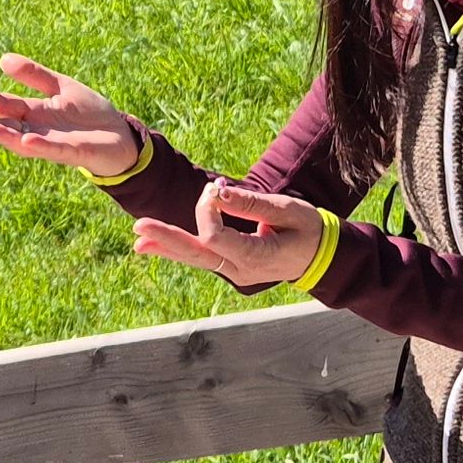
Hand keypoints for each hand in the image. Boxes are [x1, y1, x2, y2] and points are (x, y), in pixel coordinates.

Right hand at [0, 55, 143, 177]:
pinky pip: (54, 149)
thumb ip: (35, 75)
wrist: (120, 135)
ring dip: (6, 137)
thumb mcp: (61, 87)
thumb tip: (3, 59)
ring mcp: (53, 142)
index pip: (5, 105)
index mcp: (34, 112)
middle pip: (7, 126)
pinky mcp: (72, 152)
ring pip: (24, 141)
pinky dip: (40, 145)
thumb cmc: (89, 114)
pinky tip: (27, 139)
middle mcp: (37, 129)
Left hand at [131, 180, 327, 291]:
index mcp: (257, 257)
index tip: (216, 189)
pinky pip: (201, 257)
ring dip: (166, 246)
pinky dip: (178, 249)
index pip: (215, 236)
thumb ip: (252, 203)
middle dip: (167, 239)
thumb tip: (217, 192)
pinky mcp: (231, 266)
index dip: (207, 210)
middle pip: (197, 254)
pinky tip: (152, 247)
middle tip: (139, 228)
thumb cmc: (310, 230)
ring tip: (138, 239)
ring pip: (195, 258)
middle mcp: (241, 271)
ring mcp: (235, 273)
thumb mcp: (288, 210)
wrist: (324, 258)